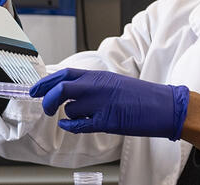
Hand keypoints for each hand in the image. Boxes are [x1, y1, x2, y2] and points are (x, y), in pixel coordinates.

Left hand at [31, 68, 190, 140]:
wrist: (164, 106)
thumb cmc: (142, 96)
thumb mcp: (115, 83)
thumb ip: (93, 85)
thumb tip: (72, 91)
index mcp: (99, 75)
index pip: (64, 74)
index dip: (46, 82)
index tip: (35, 89)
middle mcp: (97, 86)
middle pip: (60, 89)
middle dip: (46, 99)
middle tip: (44, 107)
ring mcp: (100, 103)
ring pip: (69, 109)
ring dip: (70, 115)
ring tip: (82, 117)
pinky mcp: (106, 121)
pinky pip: (78, 124)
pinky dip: (70, 126)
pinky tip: (70, 125)